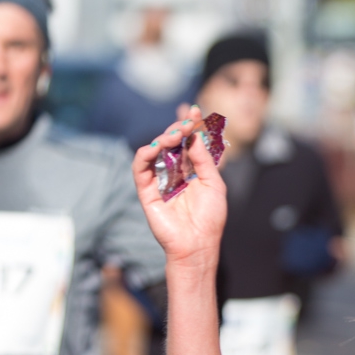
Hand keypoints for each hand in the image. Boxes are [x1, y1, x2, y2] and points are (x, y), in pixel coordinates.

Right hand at [131, 108, 226, 271]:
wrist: (197, 245)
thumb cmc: (209, 219)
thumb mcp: (214, 184)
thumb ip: (203, 159)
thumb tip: (194, 135)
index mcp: (191, 172)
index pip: (187, 143)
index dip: (189, 126)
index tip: (195, 109)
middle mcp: (174, 174)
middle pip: (171, 143)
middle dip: (178, 129)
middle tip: (186, 121)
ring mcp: (159, 181)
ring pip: (155, 151)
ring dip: (164, 138)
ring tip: (175, 133)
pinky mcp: (146, 191)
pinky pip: (140, 168)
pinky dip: (145, 154)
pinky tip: (156, 146)